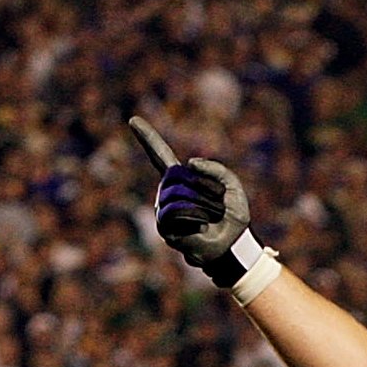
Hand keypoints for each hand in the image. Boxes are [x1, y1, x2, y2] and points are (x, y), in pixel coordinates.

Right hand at [132, 117, 275, 294]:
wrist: (234, 247)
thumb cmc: (233, 219)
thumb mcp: (233, 188)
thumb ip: (217, 169)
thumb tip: (189, 163)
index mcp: (182, 182)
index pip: (161, 157)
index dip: (149, 139)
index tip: (133, 120)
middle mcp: (168, 194)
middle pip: (176, 177)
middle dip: (203, 189)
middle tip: (216, 208)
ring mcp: (163, 210)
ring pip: (177, 195)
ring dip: (202, 205)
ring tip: (210, 219)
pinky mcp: (164, 227)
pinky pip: (176, 211)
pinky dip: (195, 216)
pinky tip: (201, 226)